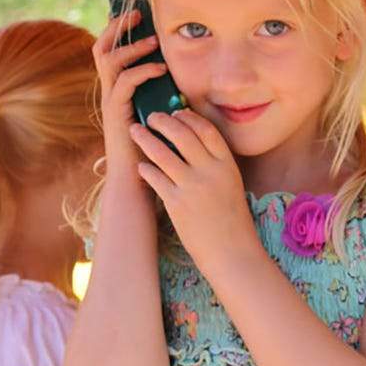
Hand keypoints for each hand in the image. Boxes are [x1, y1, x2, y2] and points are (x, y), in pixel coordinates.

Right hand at [92, 10, 167, 175]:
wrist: (140, 178)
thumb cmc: (154, 148)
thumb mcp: (161, 113)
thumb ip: (165, 94)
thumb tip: (184, 74)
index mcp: (117, 89)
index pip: (110, 51)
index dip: (119, 30)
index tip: (138, 15)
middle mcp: (110, 91)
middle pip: (102, 49)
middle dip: (118, 28)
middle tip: (138, 14)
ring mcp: (111, 102)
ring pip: (109, 61)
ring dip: (132, 47)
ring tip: (154, 40)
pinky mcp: (117, 113)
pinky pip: (124, 82)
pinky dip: (141, 71)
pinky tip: (160, 69)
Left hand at [128, 108, 260, 272]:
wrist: (232, 252)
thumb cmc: (232, 221)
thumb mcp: (231, 185)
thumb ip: (215, 164)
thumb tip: (193, 144)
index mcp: (227, 165)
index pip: (206, 130)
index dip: (189, 117)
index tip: (177, 113)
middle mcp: (210, 172)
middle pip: (182, 134)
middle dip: (163, 120)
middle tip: (151, 116)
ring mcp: (192, 187)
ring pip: (162, 152)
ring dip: (145, 138)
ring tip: (134, 130)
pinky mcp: (176, 203)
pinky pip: (154, 177)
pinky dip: (145, 168)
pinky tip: (140, 166)